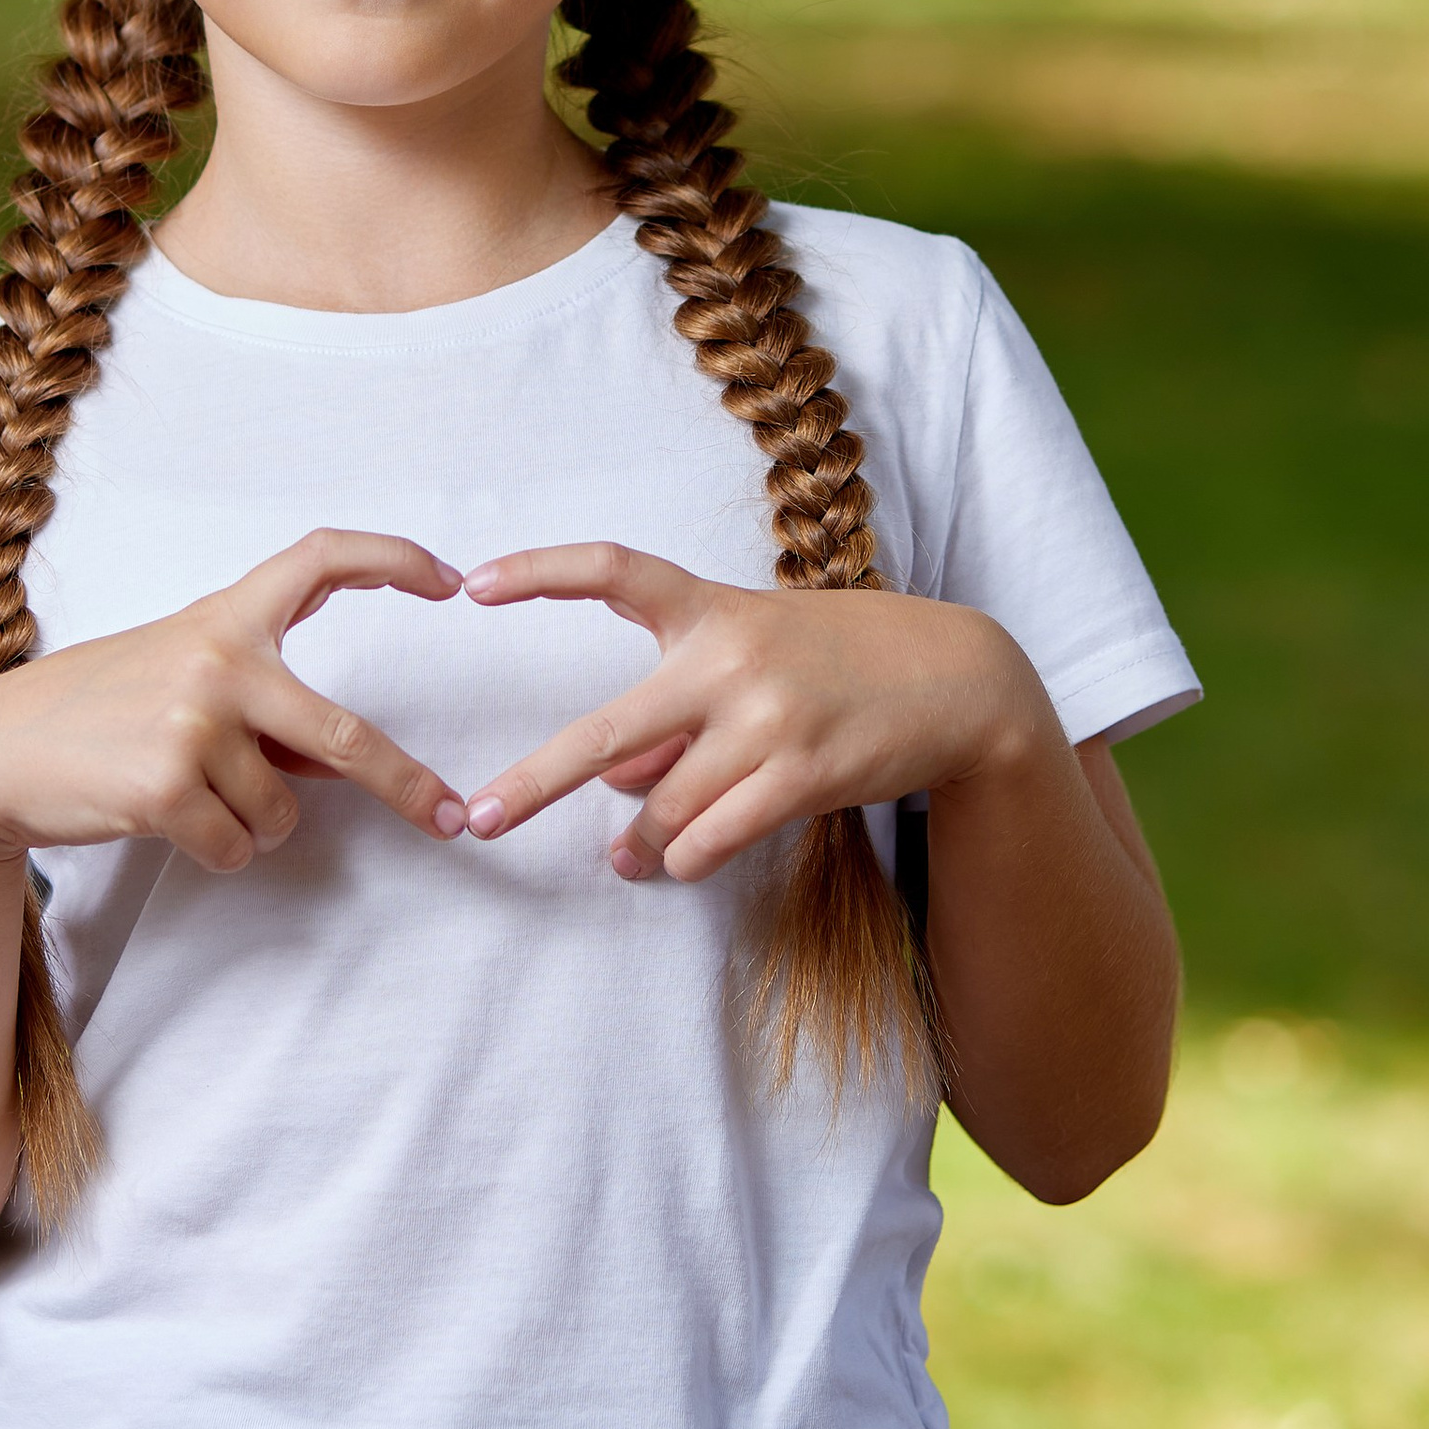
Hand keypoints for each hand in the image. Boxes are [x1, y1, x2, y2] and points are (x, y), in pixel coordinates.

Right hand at [0, 528, 462, 873]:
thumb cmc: (100, 710)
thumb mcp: (182, 676)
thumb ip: (264, 705)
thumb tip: (345, 764)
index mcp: (225, 616)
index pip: (322, 558)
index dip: (394, 559)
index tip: (451, 579)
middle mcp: (217, 660)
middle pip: (344, 735)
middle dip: (406, 786)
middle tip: (450, 819)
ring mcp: (192, 724)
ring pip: (283, 813)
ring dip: (251, 824)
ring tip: (188, 793)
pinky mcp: (167, 787)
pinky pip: (239, 846)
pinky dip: (219, 850)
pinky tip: (169, 821)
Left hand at [454, 544, 1052, 883]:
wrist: (956, 677)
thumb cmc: (835, 663)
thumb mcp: (753, 659)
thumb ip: (679, 714)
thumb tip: (616, 793)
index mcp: (711, 608)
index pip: (612, 569)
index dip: (540, 571)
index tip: (473, 585)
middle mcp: (731, 660)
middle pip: (608, 735)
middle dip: (535, 782)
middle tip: (480, 820)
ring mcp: (769, 721)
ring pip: (664, 811)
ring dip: (643, 843)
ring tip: (635, 855)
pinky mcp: (803, 776)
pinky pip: (710, 841)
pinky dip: (688, 859)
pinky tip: (686, 857)